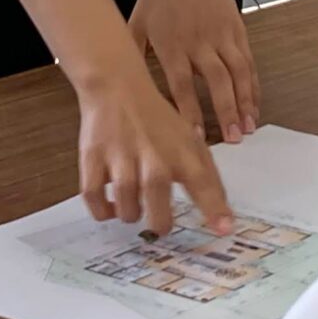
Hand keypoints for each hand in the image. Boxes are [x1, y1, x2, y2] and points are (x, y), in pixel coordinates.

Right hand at [74, 53, 234, 236]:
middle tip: (159, 222)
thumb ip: (205, 173)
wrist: (117, 88)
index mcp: (181, 153)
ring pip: (127, 210)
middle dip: (160, 224)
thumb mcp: (188, 139)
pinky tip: (111, 206)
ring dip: (131, 214)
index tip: (224, 230)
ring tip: (134, 205)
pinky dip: (103, 210)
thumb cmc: (156, 119)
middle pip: (158, 212)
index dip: (215, 210)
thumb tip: (223, 212)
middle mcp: (153, 159)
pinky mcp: (93, 160)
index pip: (203, 184)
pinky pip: (95, 200)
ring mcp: (121, 160)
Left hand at [130, 0, 260, 145]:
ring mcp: (221, 36)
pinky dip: (253, 85)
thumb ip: (132, 53)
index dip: (189, 111)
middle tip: (232, 139)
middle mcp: (199, 42)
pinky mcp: (236, 30)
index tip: (194, 136)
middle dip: (225, 112)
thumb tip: (118, 84)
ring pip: (237, 73)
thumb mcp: (138, 20)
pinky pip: (248, 62)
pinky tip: (254, 104)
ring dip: (244, 102)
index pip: (182, 84)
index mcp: (172, 43)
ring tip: (247, 128)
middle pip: (216, 82)